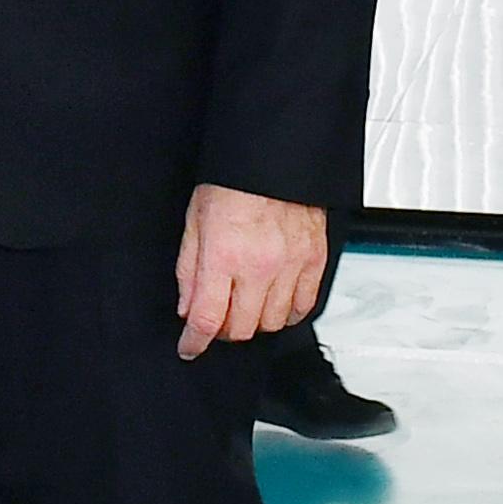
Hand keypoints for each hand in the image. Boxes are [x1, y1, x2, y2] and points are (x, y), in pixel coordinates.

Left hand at [173, 183, 329, 356]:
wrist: (274, 156)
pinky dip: (289, 312)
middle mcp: (259, 266)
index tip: (190, 347)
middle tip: (218, 318)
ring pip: (273, 323)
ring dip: (256, 322)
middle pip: (241, 328)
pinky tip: (277, 302)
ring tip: (247, 306)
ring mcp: (291, 265)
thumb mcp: (194, 222)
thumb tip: (188, 307)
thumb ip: (189, 270)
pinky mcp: (314, 259)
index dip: (194, 342)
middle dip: (223, 330)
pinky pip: (305, 306)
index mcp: (223, 255)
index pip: (207, 319)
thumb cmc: (232, 182)